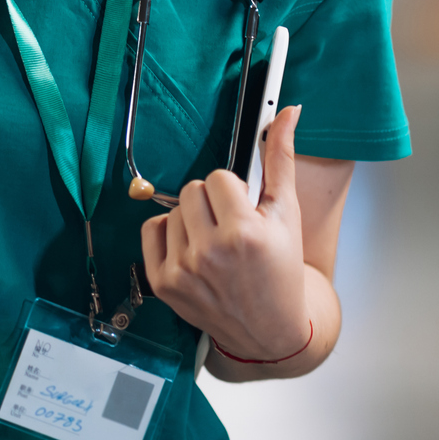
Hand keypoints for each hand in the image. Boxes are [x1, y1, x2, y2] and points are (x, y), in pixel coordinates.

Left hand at [139, 106, 309, 361]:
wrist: (270, 328)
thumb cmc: (281, 269)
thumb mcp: (286, 214)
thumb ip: (281, 158)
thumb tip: (287, 111)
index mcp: (243, 233)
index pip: (217, 178)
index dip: (233, 193)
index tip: (244, 212)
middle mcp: (209, 253)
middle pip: (192, 190)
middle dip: (212, 203)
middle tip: (230, 228)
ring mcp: (182, 271)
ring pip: (173, 210)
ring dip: (192, 220)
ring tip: (214, 244)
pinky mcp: (163, 284)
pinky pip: (151, 231)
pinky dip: (169, 236)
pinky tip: (192, 251)